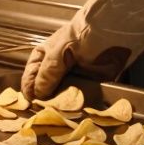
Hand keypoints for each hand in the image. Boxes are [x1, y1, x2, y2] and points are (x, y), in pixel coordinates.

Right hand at [22, 0, 143, 98]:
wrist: (114, 32)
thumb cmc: (83, 34)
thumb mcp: (59, 52)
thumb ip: (47, 73)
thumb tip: (37, 94)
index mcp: (44, 56)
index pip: (30, 77)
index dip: (28, 90)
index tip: (30, 103)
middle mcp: (56, 68)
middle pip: (44, 89)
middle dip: (44, 100)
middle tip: (43, 110)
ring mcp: (72, 77)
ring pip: (60, 96)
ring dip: (59, 104)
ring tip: (58, 112)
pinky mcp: (89, 85)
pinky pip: (78, 99)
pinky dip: (76, 105)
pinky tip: (74, 110)